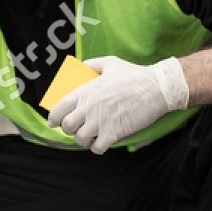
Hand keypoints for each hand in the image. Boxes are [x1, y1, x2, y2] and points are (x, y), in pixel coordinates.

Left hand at [48, 56, 187, 154]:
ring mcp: (101, 121)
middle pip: (67, 127)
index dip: (53, 118)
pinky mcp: (113, 133)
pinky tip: (102, 141)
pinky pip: (96, 148)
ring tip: (90, 135)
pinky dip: (97, 147)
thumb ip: (92, 64)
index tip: (54, 122)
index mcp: (86, 91)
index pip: (59, 109)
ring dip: (83, 139)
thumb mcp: (110, 62)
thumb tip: (80, 67)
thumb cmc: (134, 75)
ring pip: (79, 139)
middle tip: (77, 128)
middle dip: (69, 130)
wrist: (158, 87)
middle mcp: (90, 107)